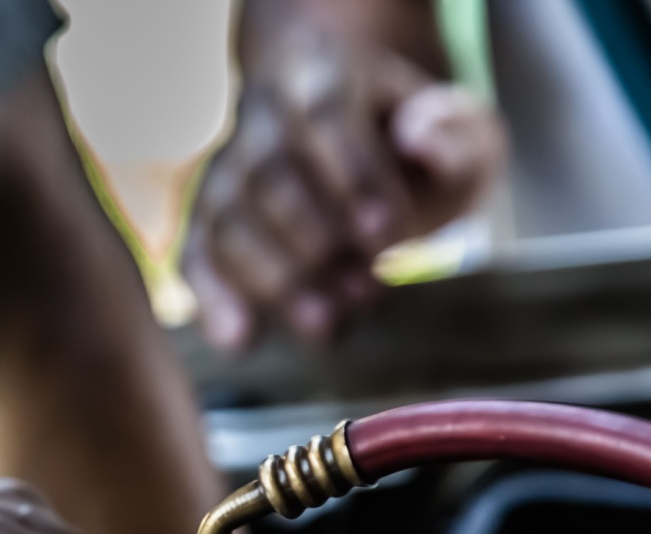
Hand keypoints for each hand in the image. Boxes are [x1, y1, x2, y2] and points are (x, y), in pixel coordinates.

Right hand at [183, 22, 504, 351]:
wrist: (354, 136)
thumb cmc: (409, 141)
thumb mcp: (455, 129)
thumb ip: (452, 136)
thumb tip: (416, 139)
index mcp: (321, 76)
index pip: (325, 116)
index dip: (352, 177)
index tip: (387, 238)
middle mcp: (260, 118)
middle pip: (268, 176)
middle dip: (315, 242)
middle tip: (366, 294)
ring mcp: (226, 170)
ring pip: (227, 221)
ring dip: (275, 280)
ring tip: (326, 326)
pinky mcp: (208, 221)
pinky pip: (195, 257)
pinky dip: (212, 301)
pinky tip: (241, 341)